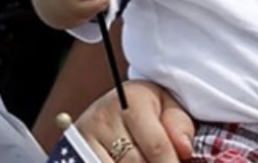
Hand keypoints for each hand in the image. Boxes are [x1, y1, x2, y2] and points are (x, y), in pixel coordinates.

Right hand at [76, 81, 194, 162]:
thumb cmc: (146, 107)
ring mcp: (85, 138)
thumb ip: (179, 125)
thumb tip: (184, 149)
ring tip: (144, 160)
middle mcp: (104, 117)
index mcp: (132, 101)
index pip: (157, 146)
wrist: (112, 104)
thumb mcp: (167, 105)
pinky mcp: (72, 153)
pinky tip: (124, 162)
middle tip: (166, 162)